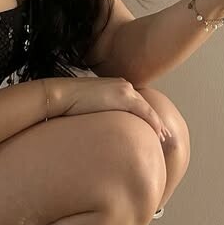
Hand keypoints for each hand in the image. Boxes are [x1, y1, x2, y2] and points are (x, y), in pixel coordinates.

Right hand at [45, 77, 170, 144]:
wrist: (59, 96)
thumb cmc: (67, 105)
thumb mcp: (86, 108)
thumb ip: (97, 114)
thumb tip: (96, 129)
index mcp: (114, 87)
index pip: (134, 103)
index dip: (145, 116)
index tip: (152, 129)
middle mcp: (122, 86)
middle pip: (144, 105)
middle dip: (154, 120)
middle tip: (164, 135)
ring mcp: (124, 90)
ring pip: (147, 108)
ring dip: (157, 123)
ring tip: (164, 138)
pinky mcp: (124, 97)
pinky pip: (144, 111)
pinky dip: (153, 122)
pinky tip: (158, 133)